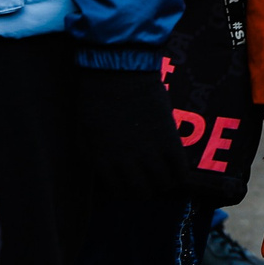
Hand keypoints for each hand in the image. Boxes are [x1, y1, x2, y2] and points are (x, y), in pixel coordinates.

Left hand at [73, 66, 194, 196]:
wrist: (118, 71)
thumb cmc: (97, 97)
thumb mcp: (83, 130)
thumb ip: (93, 154)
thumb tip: (102, 172)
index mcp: (103, 160)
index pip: (118, 192)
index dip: (125, 190)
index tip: (129, 182)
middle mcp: (127, 162)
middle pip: (142, 192)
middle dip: (145, 189)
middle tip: (148, 179)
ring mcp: (150, 152)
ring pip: (162, 185)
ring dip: (163, 183)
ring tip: (163, 174)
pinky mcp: (169, 140)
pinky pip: (180, 171)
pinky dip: (180, 175)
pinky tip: (176, 168)